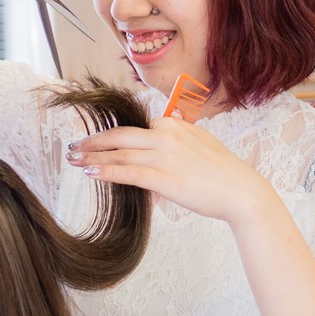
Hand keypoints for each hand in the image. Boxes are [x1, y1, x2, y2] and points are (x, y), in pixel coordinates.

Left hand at [66, 117, 270, 222]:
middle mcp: (167, 135)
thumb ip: (176, 140)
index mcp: (173, 124)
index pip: (134, 127)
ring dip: (92, 156)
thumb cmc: (221, 171)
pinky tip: (91, 173)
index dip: (110, 136)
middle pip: (120, 135)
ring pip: (120, 153)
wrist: (241, 191)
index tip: (93, 141)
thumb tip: (160, 141)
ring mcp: (166, 156)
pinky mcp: (166, 179)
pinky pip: (129, 172)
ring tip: (73, 161)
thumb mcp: (198, 143)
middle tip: (73, 147)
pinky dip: (107, 171)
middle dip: (93, 141)